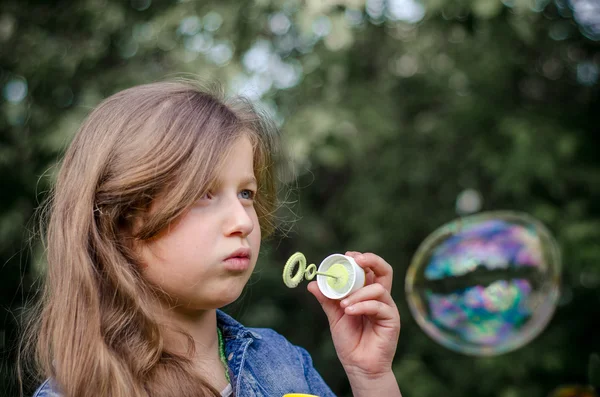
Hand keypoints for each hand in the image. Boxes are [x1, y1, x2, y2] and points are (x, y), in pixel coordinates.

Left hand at [307, 251, 400, 379]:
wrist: (358, 366)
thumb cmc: (350, 342)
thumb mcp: (334, 316)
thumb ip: (327, 299)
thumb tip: (313, 283)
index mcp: (368, 294)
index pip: (370, 270)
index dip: (361, 259)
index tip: (347, 256)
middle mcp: (380, 298)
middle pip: (384, 270)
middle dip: (371, 260)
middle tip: (356, 260)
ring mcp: (387, 308)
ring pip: (378, 288)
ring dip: (358, 293)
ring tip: (343, 305)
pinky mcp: (392, 320)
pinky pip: (380, 306)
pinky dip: (362, 306)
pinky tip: (349, 312)